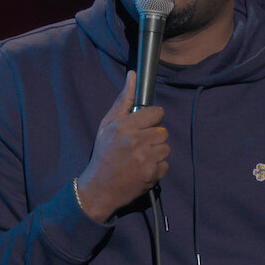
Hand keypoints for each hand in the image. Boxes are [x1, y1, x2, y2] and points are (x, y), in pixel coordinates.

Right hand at [77, 71, 169, 221]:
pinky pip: (165, 164)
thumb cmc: (103, 154)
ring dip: (156, 153)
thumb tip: (133, 75)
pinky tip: (142, 169)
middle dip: (153, 138)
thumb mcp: (108, 125)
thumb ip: (124, 100)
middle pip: (163, 131)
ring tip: (139, 158)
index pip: (156, 113)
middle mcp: (136, 141)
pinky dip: (156, 168)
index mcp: (124, 126)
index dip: (151, 119)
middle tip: (139, 146)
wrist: (99, 189)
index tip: (144, 126)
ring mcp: (145, 159)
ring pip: (166, 148)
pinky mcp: (152, 174)